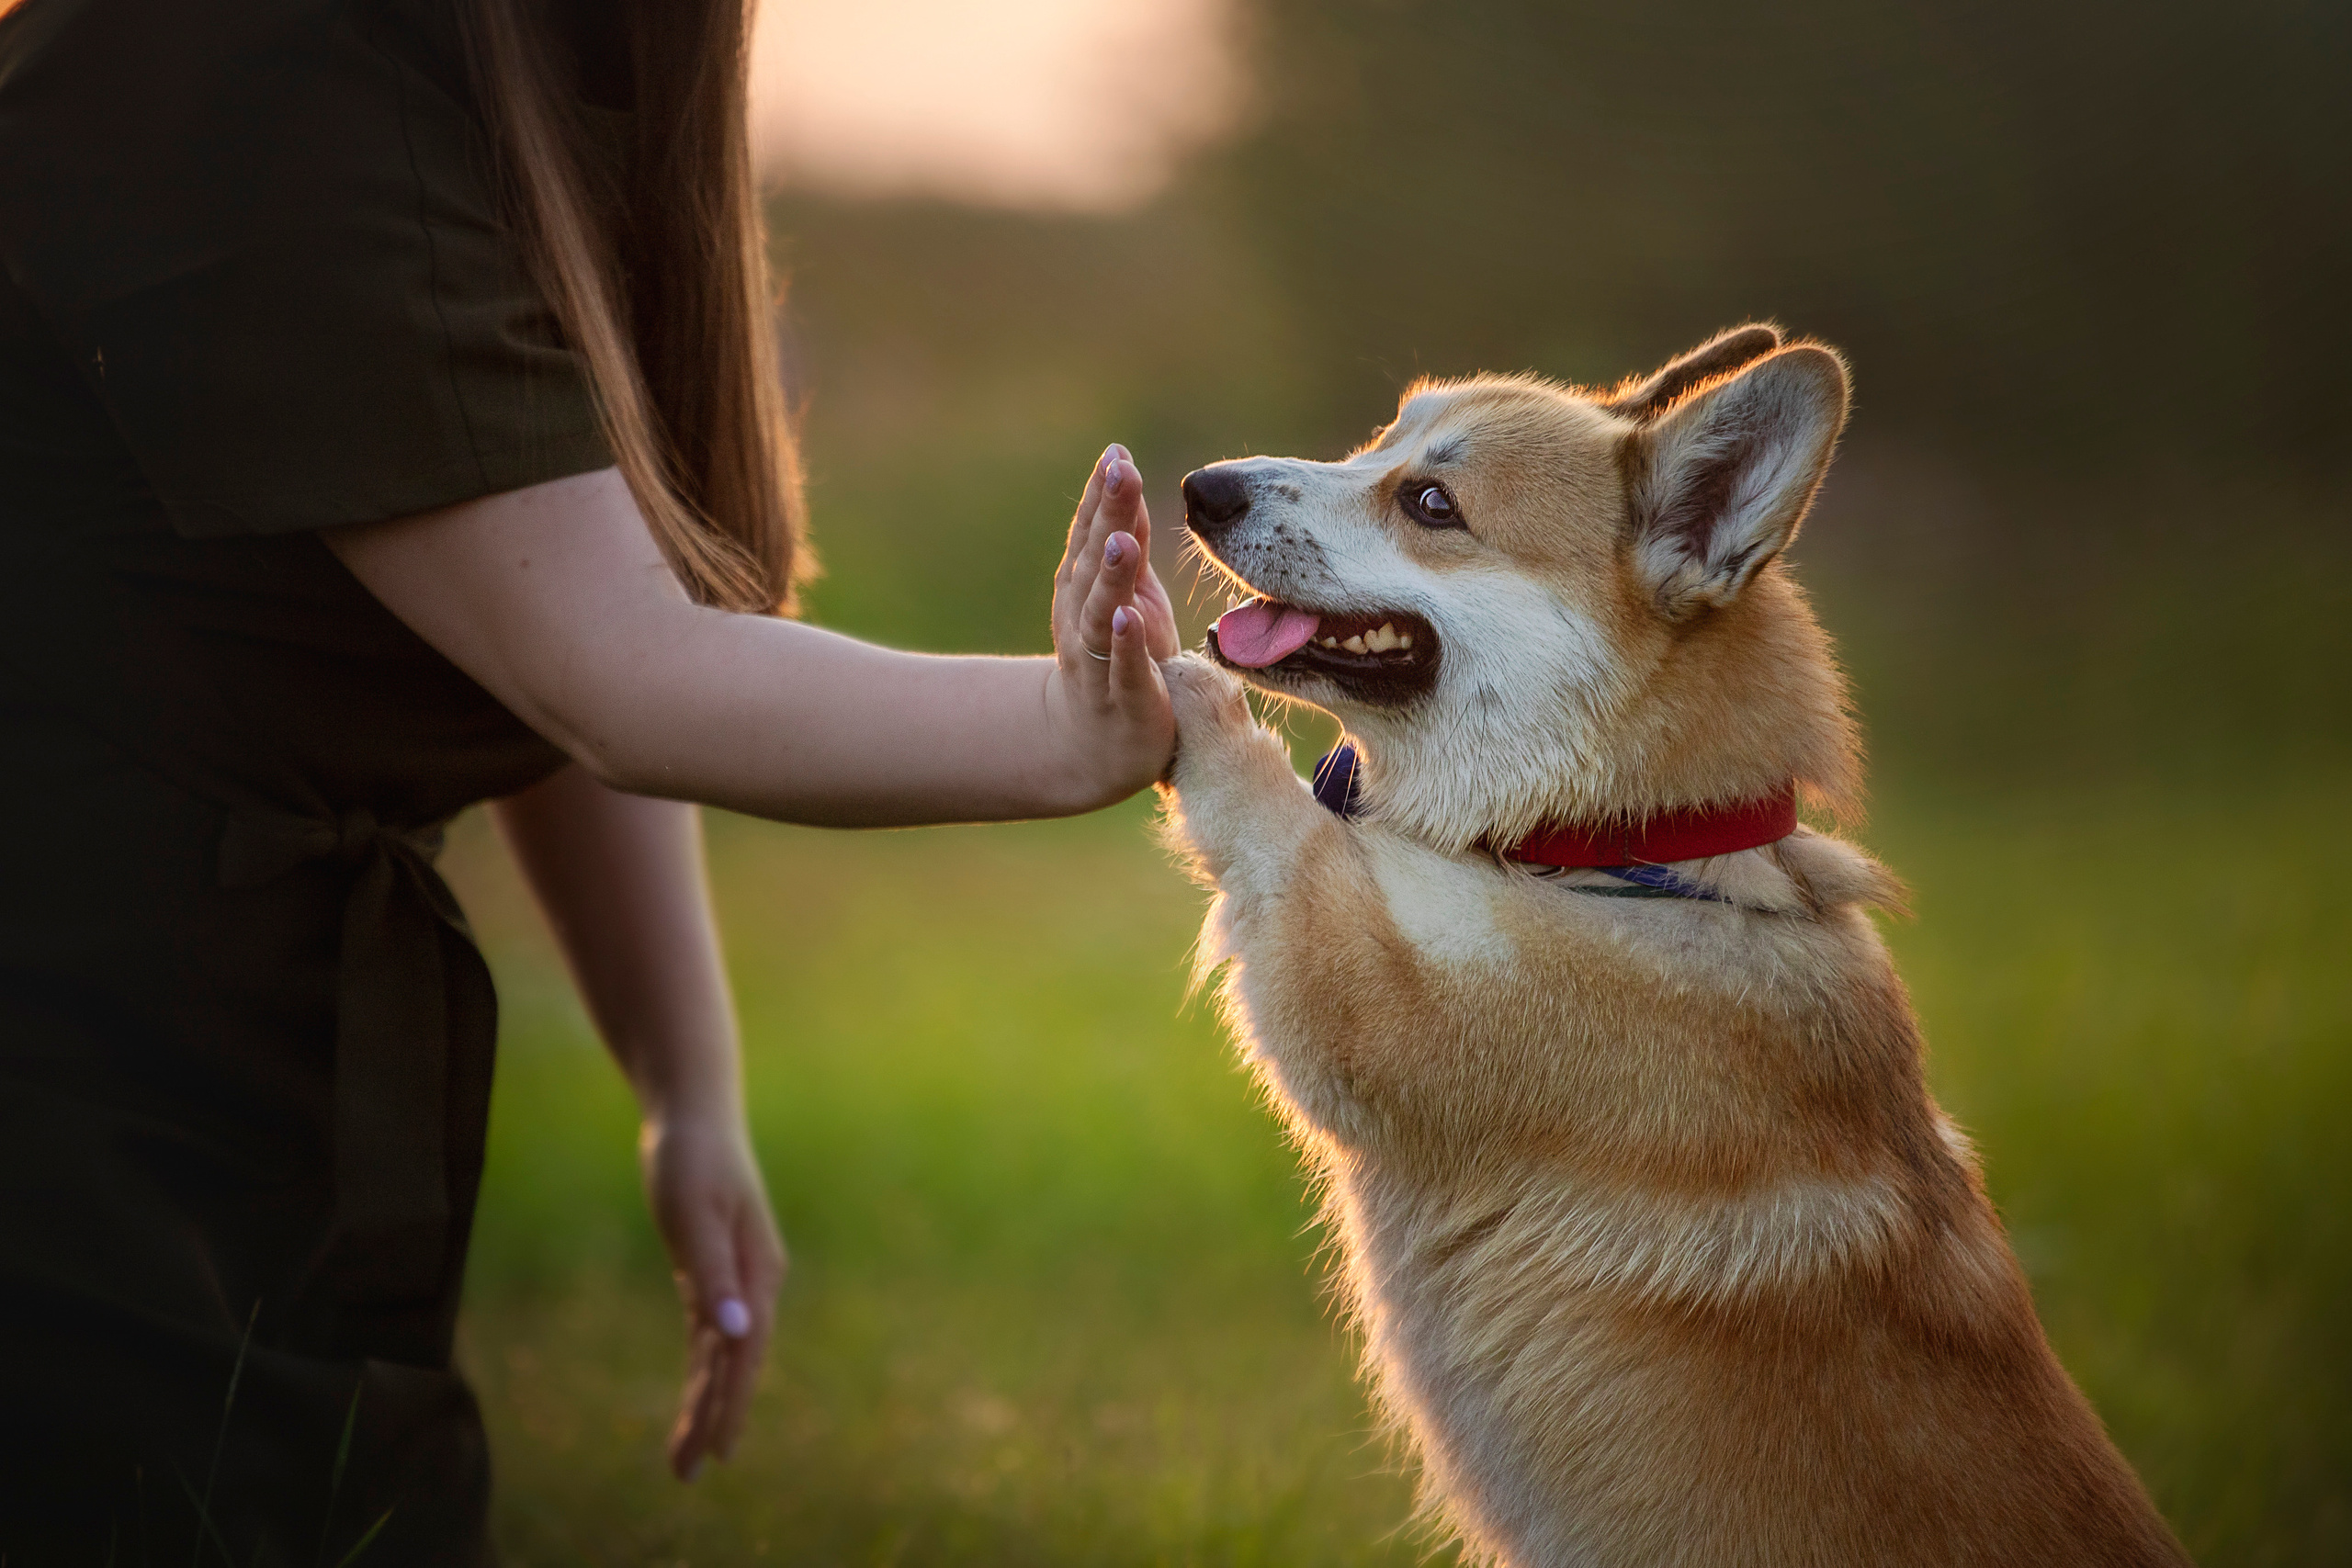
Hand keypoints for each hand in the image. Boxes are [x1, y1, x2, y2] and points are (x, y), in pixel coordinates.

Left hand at [641, 1111, 785, 1480]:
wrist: (694, 1115)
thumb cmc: (691, 1159)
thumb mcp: (694, 1214)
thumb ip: (713, 1274)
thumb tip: (734, 1333)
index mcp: (756, 1272)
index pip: (745, 1352)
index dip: (731, 1402)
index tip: (718, 1449)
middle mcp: (752, 1281)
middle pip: (735, 1362)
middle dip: (715, 1417)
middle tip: (689, 1472)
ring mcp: (734, 1278)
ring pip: (720, 1354)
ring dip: (705, 1401)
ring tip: (686, 1454)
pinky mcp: (710, 1271)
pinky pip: (707, 1334)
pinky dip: (701, 1369)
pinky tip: (693, 1397)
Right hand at [1043, 444, 1180, 807]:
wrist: (1097, 745)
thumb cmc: (1123, 657)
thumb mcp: (1131, 591)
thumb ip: (1128, 537)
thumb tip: (1124, 470)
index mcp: (1085, 586)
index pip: (1091, 533)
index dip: (1102, 495)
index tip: (1117, 453)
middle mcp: (1082, 616)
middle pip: (1093, 561)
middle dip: (1106, 517)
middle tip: (1120, 474)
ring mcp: (1098, 658)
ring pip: (1100, 611)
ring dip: (1110, 575)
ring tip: (1122, 540)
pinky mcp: (1122, 698)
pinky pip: (1121, 668)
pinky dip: (1123, 643)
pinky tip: (1127, 617)